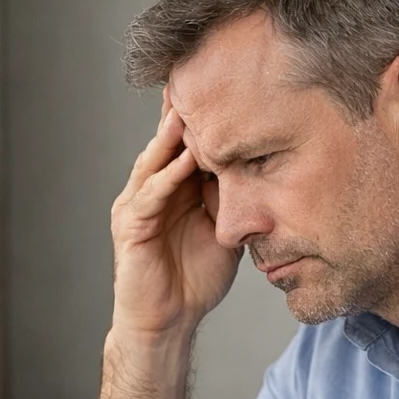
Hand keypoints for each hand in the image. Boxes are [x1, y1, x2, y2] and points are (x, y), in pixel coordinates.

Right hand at [108, 91, 240, 341]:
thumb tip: (268, 172)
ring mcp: (137, 206)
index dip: (204, 116)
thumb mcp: (226, 229)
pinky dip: (166, 176)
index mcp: (173, 187)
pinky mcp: (130, 228)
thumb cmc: (196, 279)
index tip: (229, 85)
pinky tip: (185, 158)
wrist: (168, 322)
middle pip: (166, 141)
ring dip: (171, 135)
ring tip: (190, 107)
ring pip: (155, 160)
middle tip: (202, 76)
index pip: (186, 142)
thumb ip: (236, 198)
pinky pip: (149, 195)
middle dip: (183, 111)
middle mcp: (151, 189)